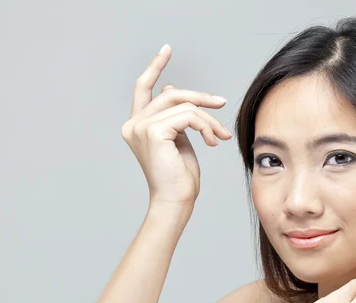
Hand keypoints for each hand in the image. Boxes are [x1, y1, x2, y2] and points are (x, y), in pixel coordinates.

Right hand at [121, 44, 232, 207]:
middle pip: (172, 94)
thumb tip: (172, 89)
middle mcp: (134, 124)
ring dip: (209, 119)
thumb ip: (173, 115)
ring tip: (220, 136)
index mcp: (137, 125)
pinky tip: (213, 142)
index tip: (167, 50)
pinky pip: (189, 116)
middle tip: (221, 104)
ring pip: (184, 105)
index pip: (143, 88)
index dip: (155, 67)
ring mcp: (141, 127)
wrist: (175, 200)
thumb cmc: (179, 176)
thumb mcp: (178, 139)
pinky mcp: (154, 132)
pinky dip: (206, 126)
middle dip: (201, 98)